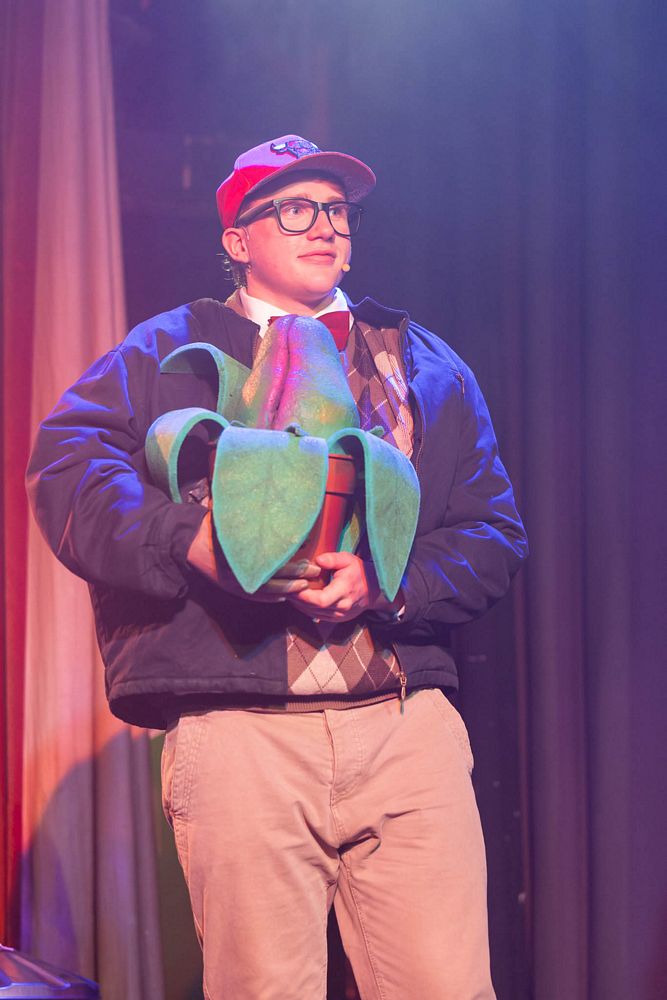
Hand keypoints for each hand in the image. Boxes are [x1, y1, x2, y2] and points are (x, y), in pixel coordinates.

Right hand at [187, 512, 319, 600]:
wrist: (188, 543)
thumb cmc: (211, 529)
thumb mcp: (230, 520)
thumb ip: (249, 519)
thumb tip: (266, 503)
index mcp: (244, 559)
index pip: (274, 566)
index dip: (292, 566)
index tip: (307, 563)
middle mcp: (241, 574)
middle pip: (276, 578)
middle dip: (297, 576)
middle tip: (315, 571)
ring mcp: (237, 584)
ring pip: (268, 591)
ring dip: (289, 589)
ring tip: (306, 585)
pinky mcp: (233, 589)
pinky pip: (257, 597)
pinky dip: (272, 597)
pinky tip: (285, 596)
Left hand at [287, 551, 402, 622]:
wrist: (374, 590)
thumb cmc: (359, 572)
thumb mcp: (348, 559)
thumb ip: (333, 559)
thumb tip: (317, 560)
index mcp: (345, 590)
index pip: (321, 600)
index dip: (304, 596)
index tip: (292, 586)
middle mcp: (342, 607)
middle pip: (314, 608)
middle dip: (297, 599)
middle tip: (284, 588)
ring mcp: (340, 616)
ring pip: (314, 614)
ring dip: (299, 605)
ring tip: (288, 593)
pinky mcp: (337, 619)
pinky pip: (317, 616)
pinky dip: (306, 609)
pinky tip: (298, 600)